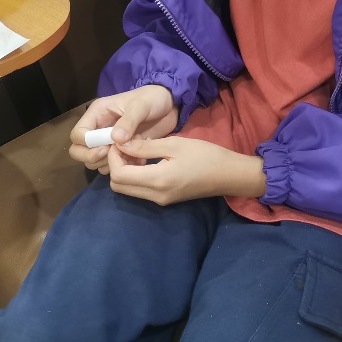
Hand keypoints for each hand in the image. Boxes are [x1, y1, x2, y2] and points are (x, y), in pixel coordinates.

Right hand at [70, 85, 176, 174]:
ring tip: (128, 157)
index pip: (78, 134)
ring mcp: (109, 141)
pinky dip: (122, 168)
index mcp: (98, 113)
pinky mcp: (121, 151)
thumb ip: (128, 121)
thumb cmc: (152, 99)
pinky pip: (113, 165)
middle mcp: (99, 128)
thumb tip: (115, 139)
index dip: (87, 145)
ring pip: (94, 161)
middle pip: (79, 150)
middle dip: (92, 157)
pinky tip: (137, 161)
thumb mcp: (141, 106)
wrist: (170, 105)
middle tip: (112, 156)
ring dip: (108, 164)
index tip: (105, 148)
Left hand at [108, 137, 265, 205]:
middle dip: (115, 165)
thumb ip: (146, 147)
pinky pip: (139, 190)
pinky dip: (135, 176)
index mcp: (157, 181)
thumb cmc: (205, 155)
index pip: (119, 175)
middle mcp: (155, 195)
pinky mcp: (165, 199)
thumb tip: (121, 144)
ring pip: (127, 189)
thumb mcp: (174, 144)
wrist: (229, 175)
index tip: (119, 142)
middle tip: (124, 146)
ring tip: (135, 151)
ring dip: (124, 171)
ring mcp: (160, 200)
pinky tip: (144, 160)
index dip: (113, 158)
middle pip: (118, 186)